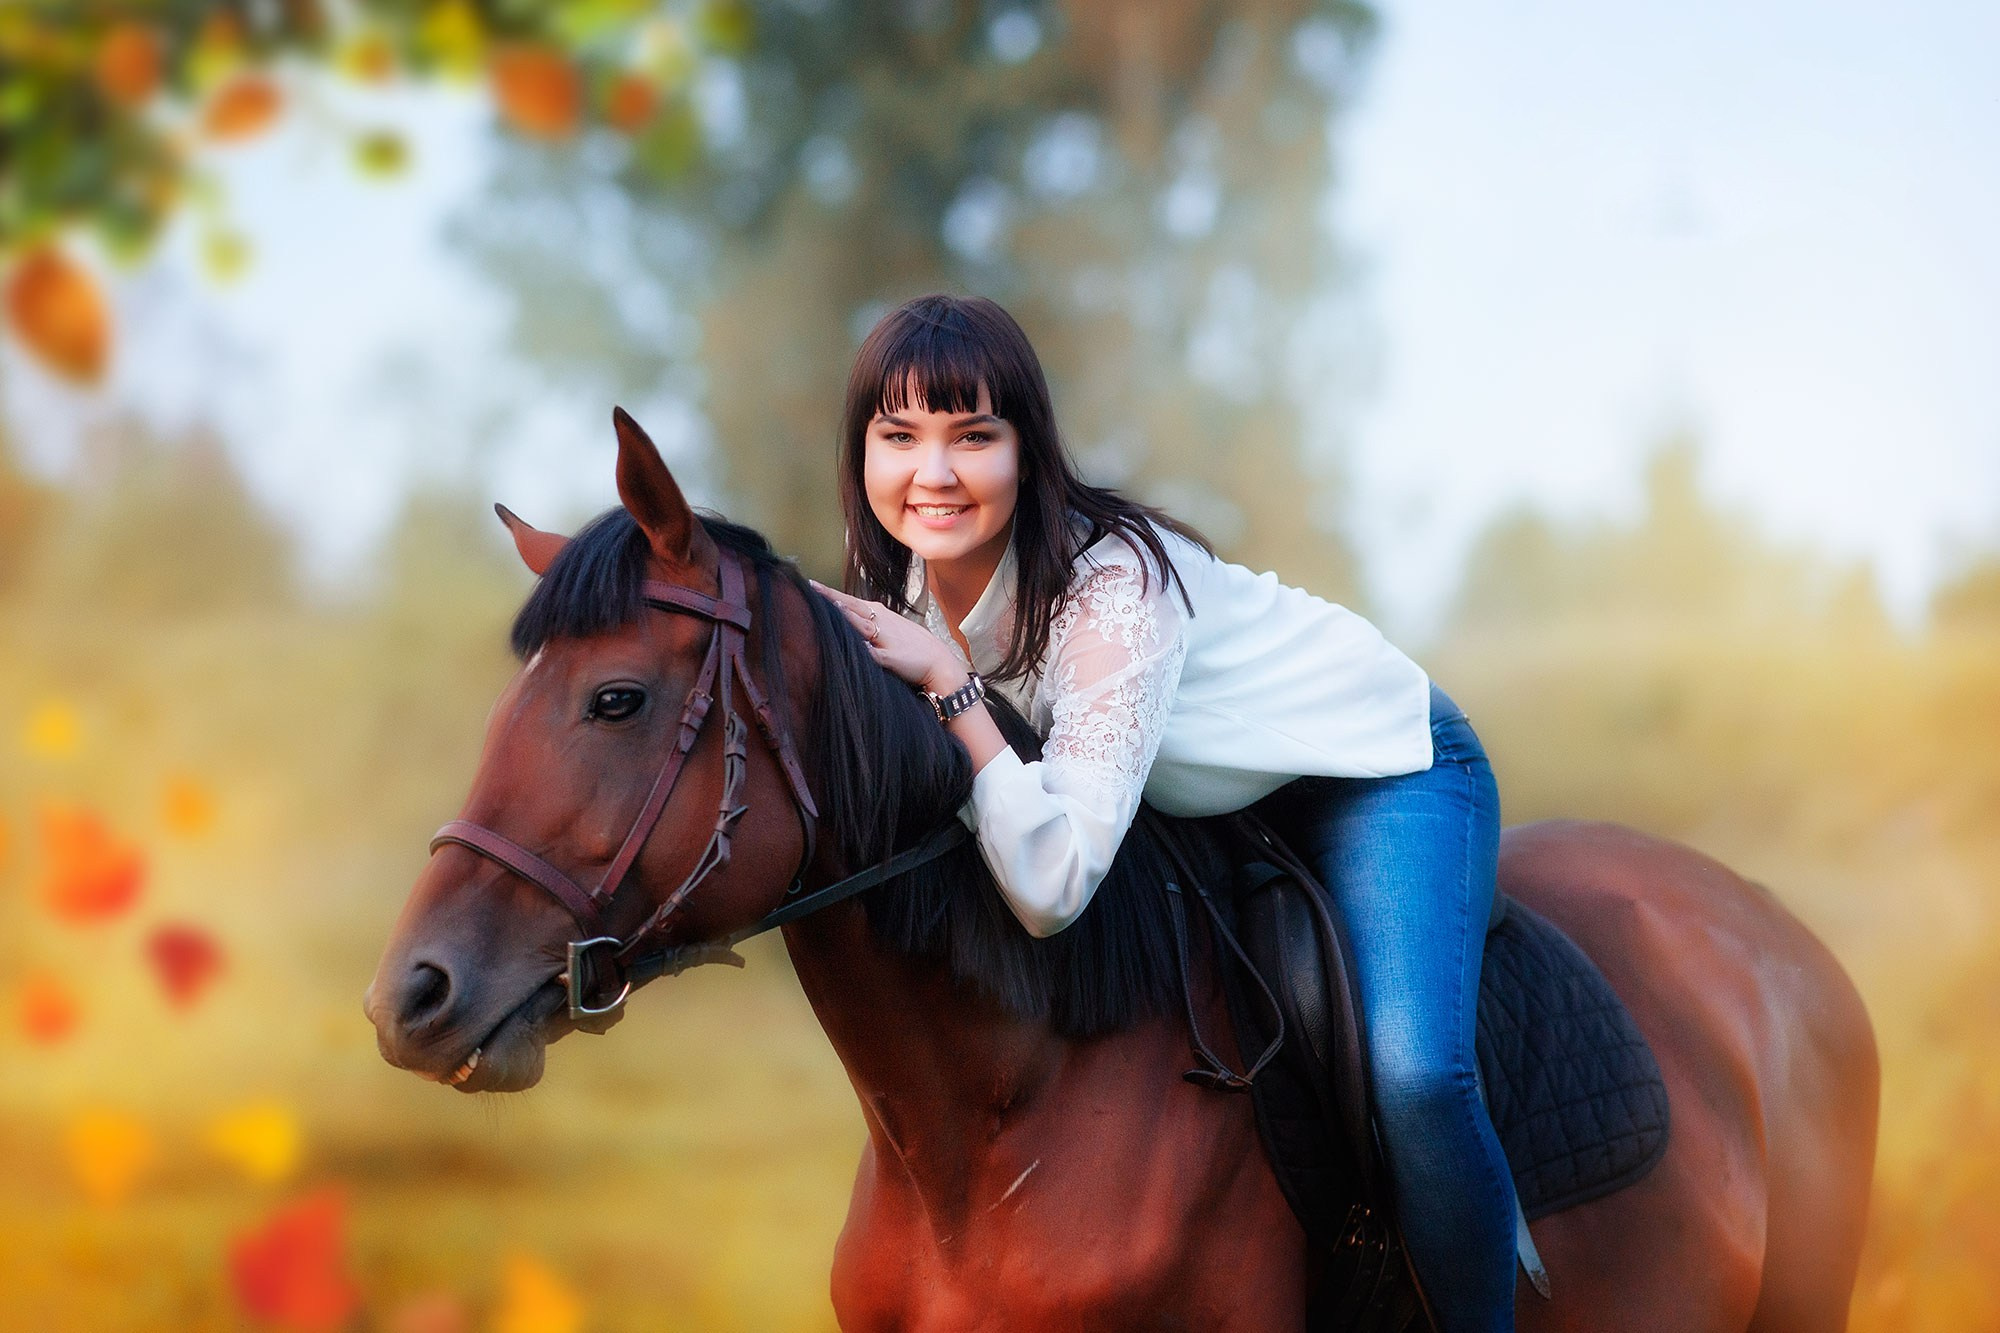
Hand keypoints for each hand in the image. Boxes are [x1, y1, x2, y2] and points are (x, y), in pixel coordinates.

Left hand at [809, 580, 967, 693]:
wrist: (939, 663)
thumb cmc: (914, 647)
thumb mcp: (890, 630)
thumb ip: (869, 625)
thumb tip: (847, 619)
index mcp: (879, 614)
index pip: (850, 601)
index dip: (830, 594)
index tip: (810, 585)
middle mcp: (881, 621)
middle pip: (852, 607)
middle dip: (831, 598)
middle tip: (811, 588)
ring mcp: (886, 638)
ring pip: (862, 625)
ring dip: (846, 616)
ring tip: (827, 607)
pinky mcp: (890, 657)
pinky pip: (874, 653)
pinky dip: (864, 648)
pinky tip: (853, 644)